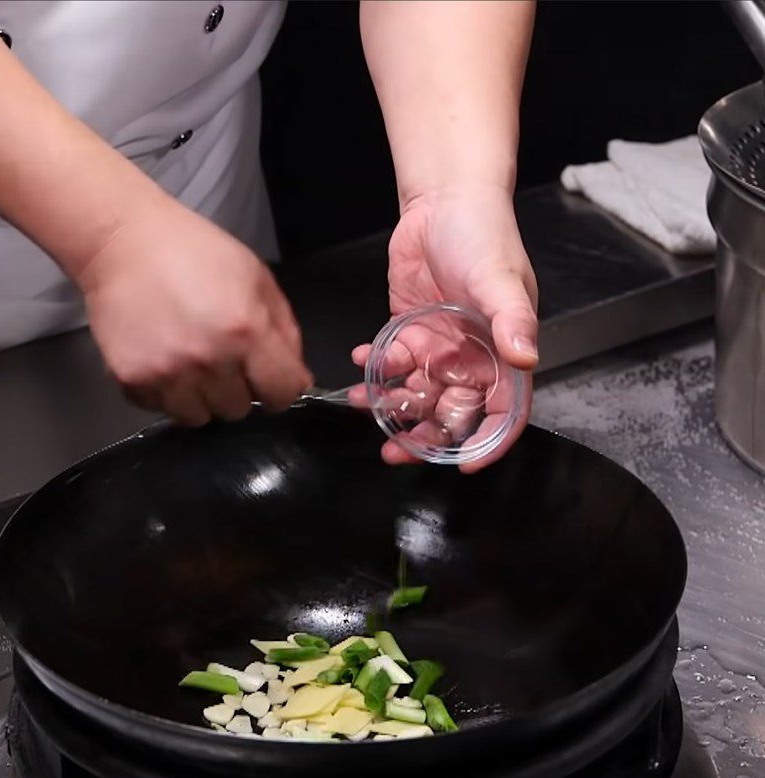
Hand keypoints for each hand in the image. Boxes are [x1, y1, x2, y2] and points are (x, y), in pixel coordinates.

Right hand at [77, 200, 311, 425]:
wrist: (121, 243)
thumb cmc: (196, 253)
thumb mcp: (257, 278)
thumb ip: (284, 331)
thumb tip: (297, 378)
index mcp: (246, 332)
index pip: (282, 394)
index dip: (281, 389)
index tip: (270, 381)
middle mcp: (209, 360)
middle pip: (239, 410)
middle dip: (237, 389)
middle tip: (222, 359)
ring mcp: (168, 374)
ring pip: (199, 418)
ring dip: (201, 398)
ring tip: (192, 364)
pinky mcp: (132, 379)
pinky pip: (160, 408)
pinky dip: (165, 393)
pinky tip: (163, 361)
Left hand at [352, 183, 537, 471]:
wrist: (443, 202)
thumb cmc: (483, 235)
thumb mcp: (499, 277)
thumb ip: (512, 319)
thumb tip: (525, 358)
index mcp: (502, 353)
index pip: (504, 411)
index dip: (489, 442)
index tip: (465, 463)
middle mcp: (471, 358)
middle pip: (452, 413)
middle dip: (425, 435)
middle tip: (396, 448)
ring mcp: (439, 348)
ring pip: (417, 394)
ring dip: (392, 404)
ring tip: (365, 403)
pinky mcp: (410, 331)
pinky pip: (392, 364)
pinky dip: (376, 369)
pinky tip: (364, 361)